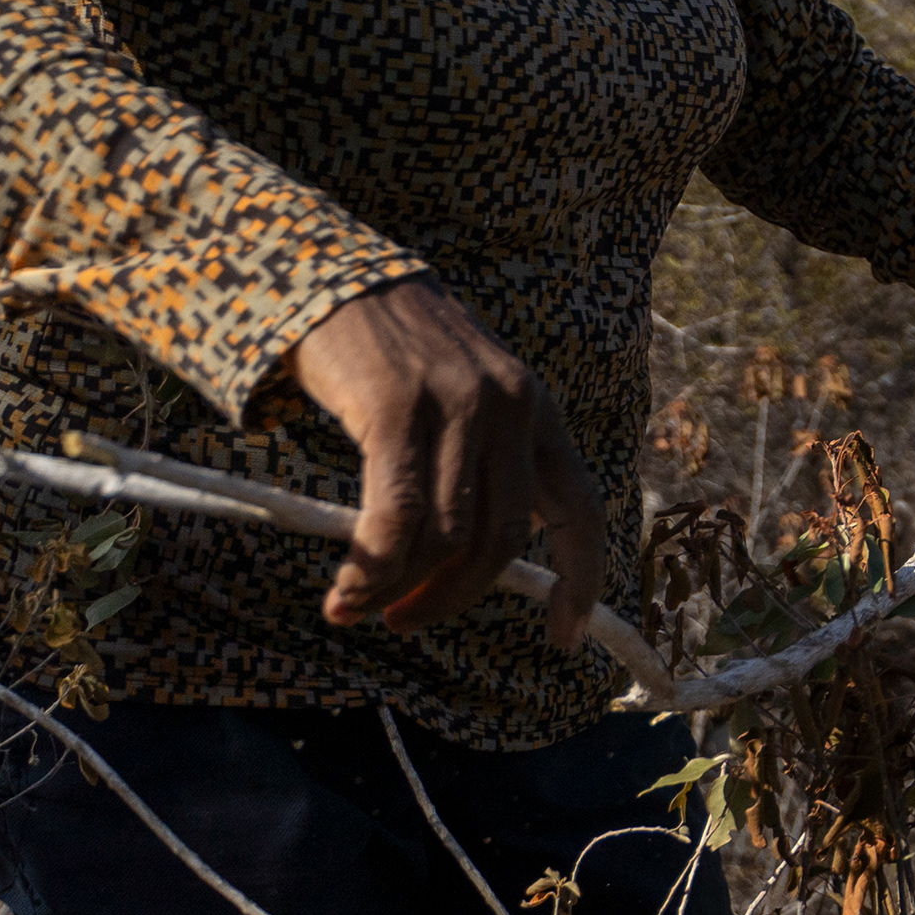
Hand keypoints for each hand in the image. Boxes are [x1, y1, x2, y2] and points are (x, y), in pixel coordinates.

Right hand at [288, 277, 606, 646]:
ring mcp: (457, 405)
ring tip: (355, 606)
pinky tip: (345, 589)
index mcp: (537, 412)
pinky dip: (371, 568)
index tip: (565, 636)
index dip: (581, 579)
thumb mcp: (464, 402)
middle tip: (403, 619)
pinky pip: (395, 517)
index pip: (581, 508)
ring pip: (447, 537)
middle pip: (503, 539)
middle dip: (454, 597)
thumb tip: (468, 566)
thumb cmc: (394, 355)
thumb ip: (480, 469)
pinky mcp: (396, 409)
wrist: (333, 278)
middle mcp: (511, 407)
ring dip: (399, 588)